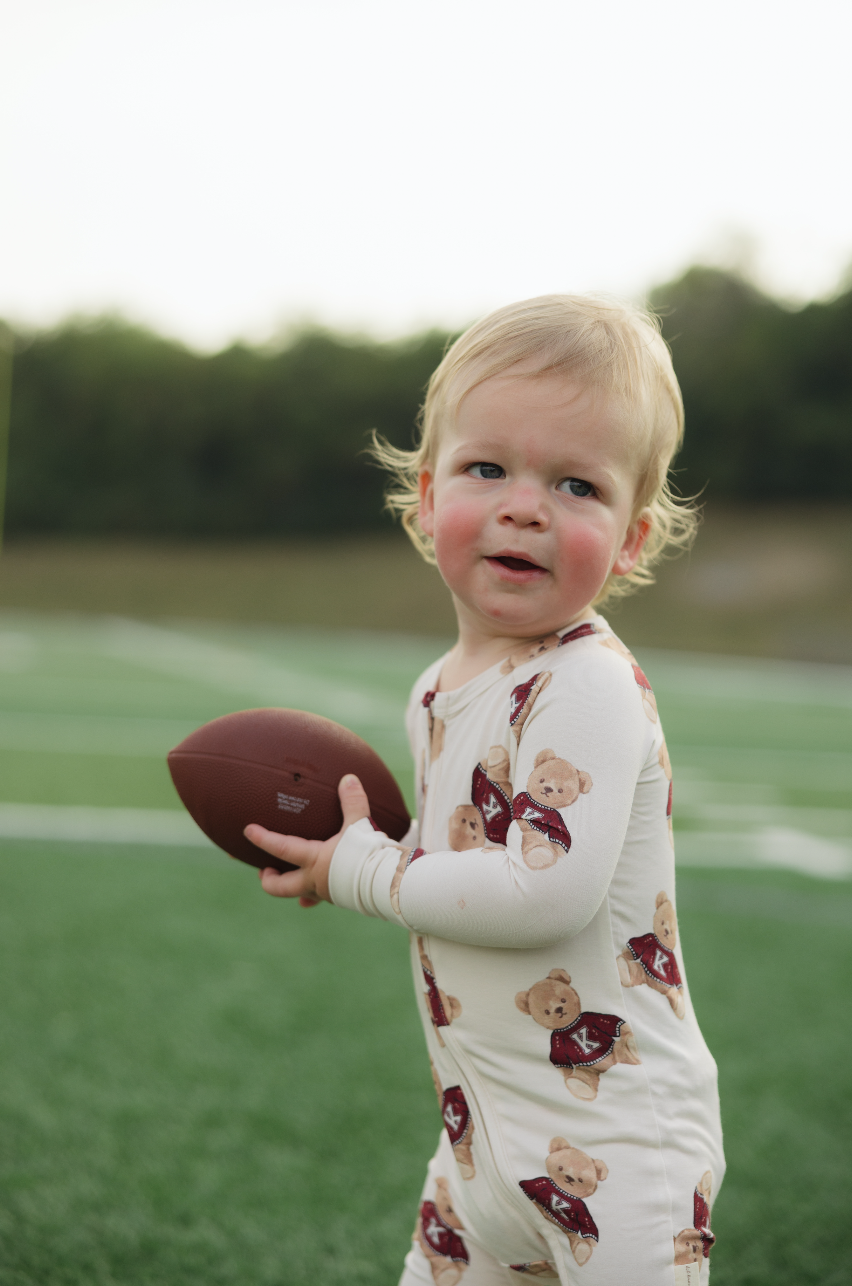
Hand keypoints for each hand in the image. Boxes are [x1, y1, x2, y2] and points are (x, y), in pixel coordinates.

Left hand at [244, 774, 370, 906]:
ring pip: (300, 894)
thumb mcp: (360, 824)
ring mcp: (326, 893)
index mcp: (314, 860)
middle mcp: (314, 880)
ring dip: (292, 887)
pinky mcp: (340, 898)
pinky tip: (314, 897)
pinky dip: (315, 896)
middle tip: (263, 870)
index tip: (248, 831)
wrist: (389, 884)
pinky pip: (321, 898)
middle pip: (280, 887)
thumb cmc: (369, 854)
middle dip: (268, 879)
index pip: (281, 849)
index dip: (262, 839)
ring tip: (291, 878)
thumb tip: (348, 778)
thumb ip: (353, 801)